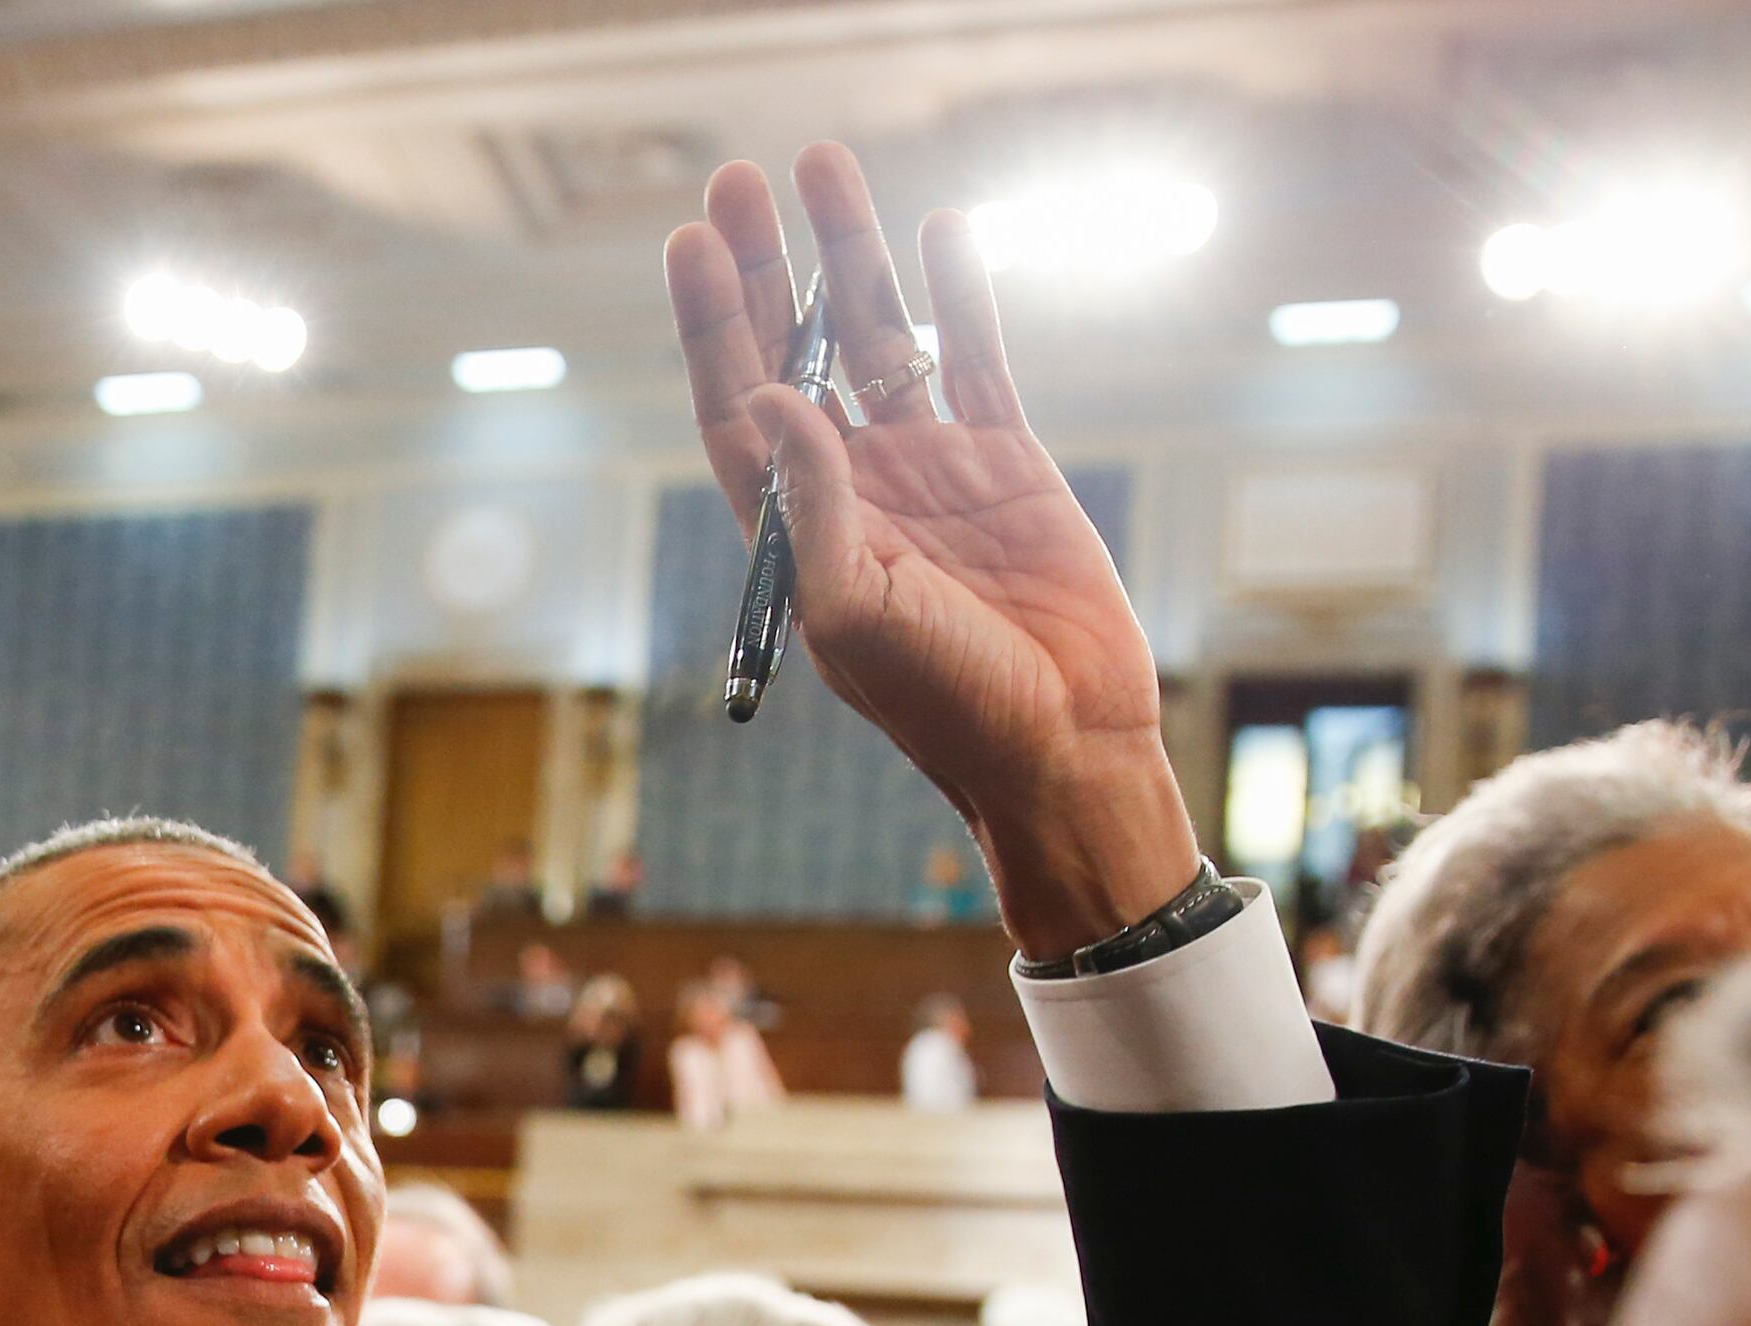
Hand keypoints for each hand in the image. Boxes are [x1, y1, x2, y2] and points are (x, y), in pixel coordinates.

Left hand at [668, 144, 1202, 958]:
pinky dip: (960, 292)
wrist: (1060, 737)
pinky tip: (939, 227)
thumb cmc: (947, 701)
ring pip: (880, 336)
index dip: (711, 325)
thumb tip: (766, 394)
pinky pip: (974, 355)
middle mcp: (854, 486)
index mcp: (798, 529)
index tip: (690, 242)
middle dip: (767, 269)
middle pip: (795, 352)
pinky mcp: (1006, 458)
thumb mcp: (859, 610)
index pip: (736, 405)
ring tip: (826, 164)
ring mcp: (929, 466)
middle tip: (740, 181)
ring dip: (853, 255)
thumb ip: (810, 504)